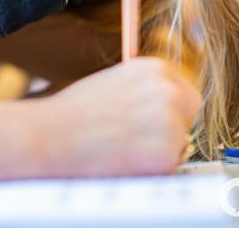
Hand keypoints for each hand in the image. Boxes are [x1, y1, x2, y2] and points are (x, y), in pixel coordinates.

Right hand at [32, 57, 201, 176]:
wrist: (50, 135)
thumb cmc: (71, 113)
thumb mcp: (112, 82)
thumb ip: (142, 91)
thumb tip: (157, 107)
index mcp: (155, 68)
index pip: (180, 90)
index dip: (165, 109)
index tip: (148, 121)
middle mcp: (169, 90)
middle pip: (188, 113)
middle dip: (171, 126)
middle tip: (139, 139)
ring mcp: (171, 121)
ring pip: (180, 143)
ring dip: (158, 150)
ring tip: (122, 148)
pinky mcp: (167, 153)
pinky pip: (171, 167)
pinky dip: (151, 170)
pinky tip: (123, 160)